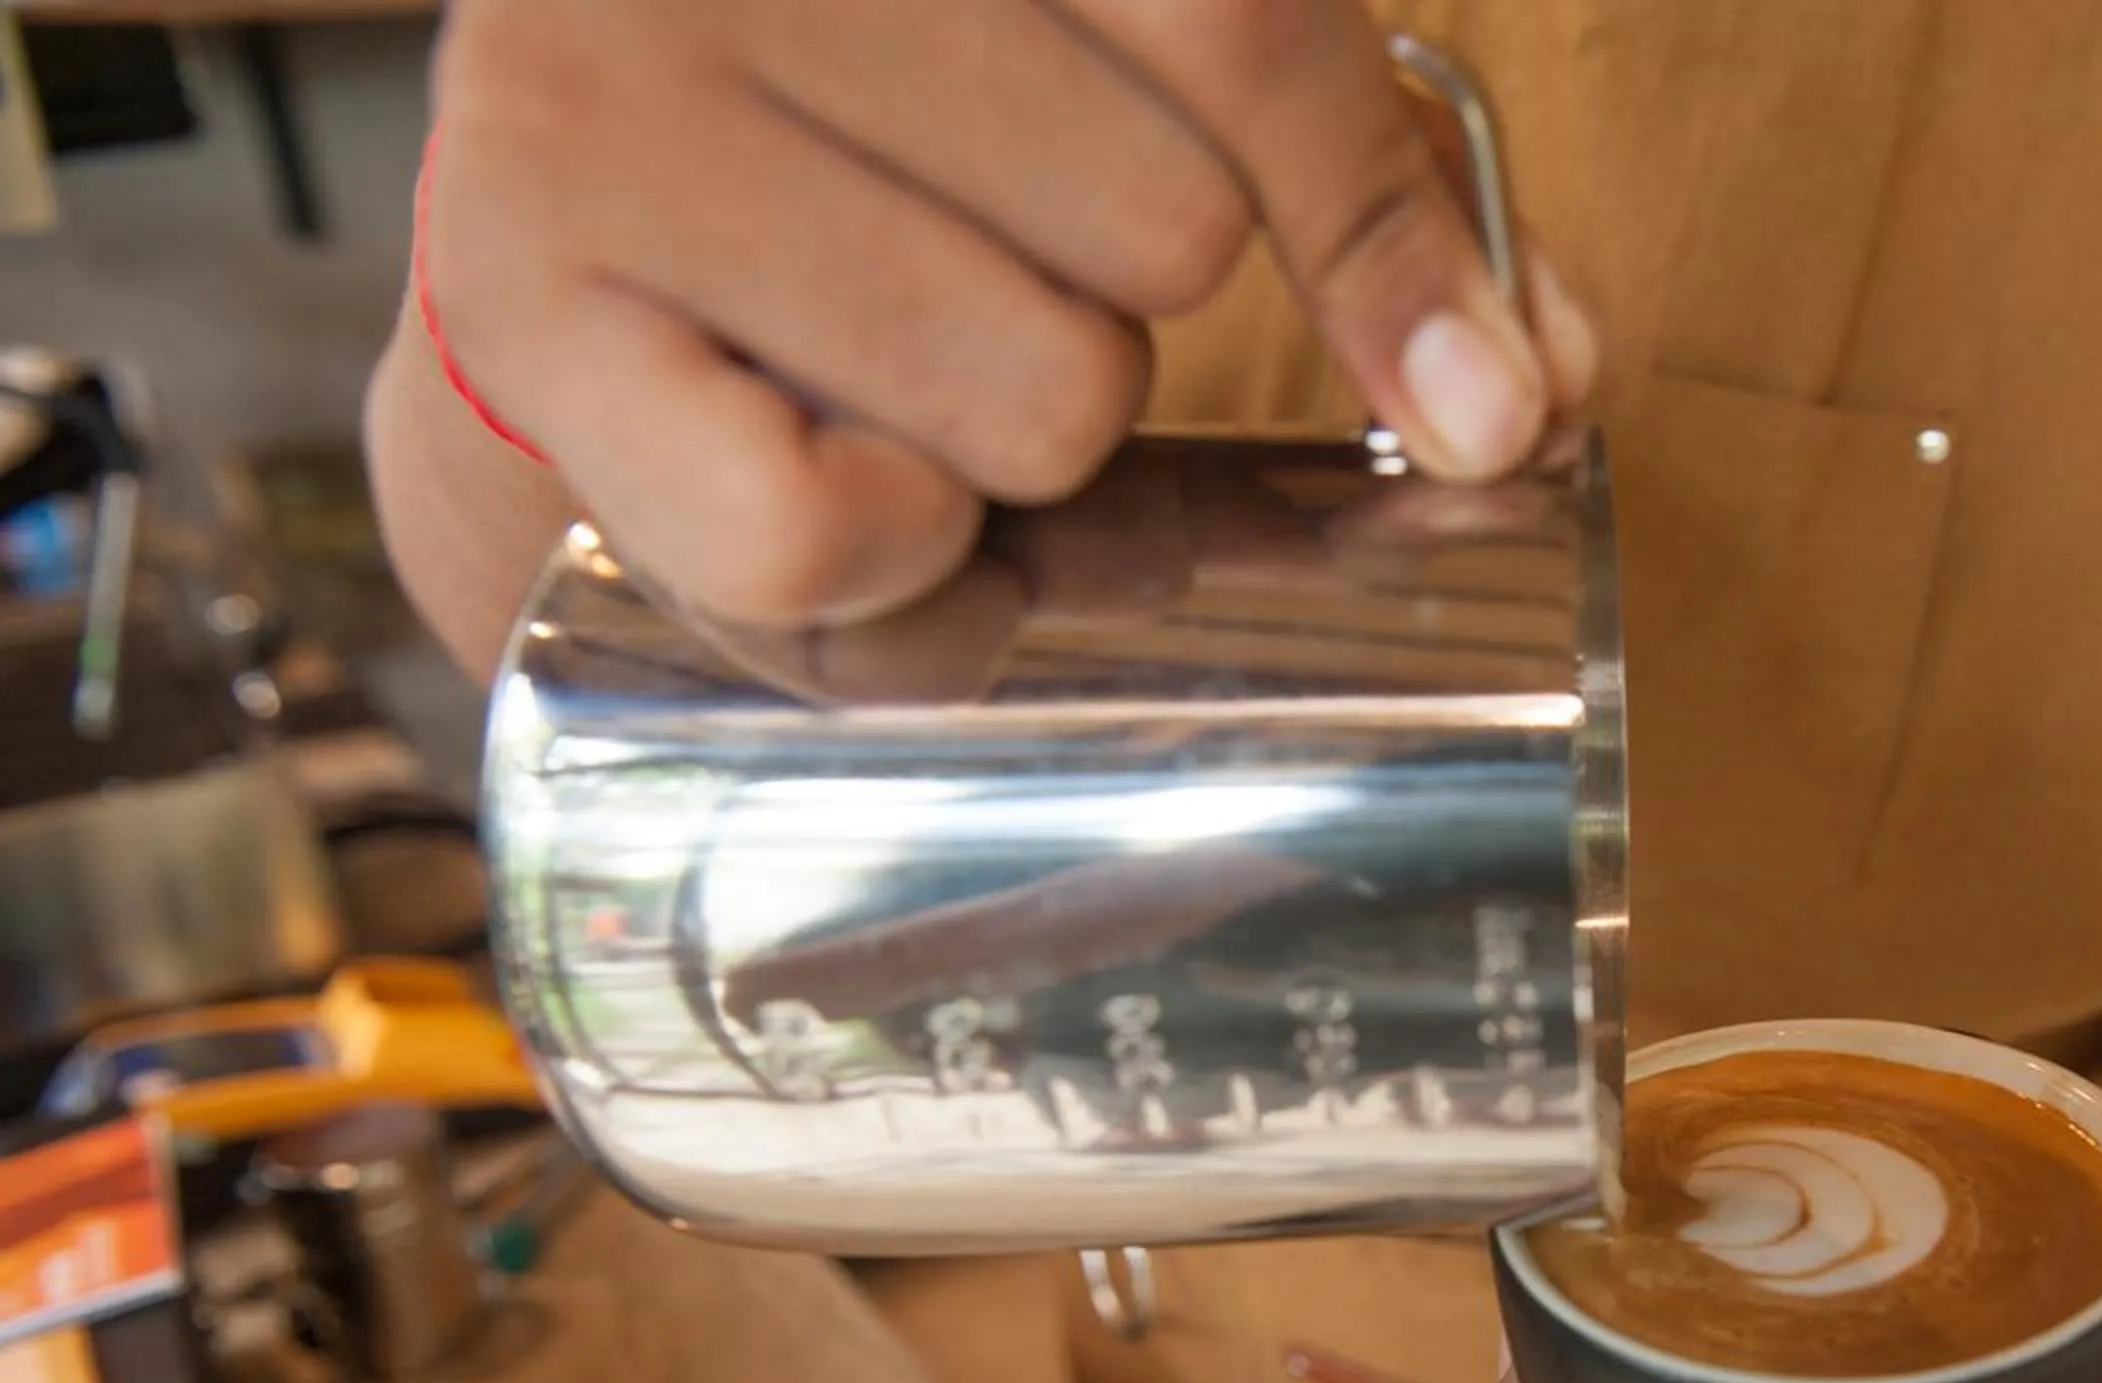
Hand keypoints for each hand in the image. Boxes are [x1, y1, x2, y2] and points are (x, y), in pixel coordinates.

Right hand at [424, 0, 1598, 625]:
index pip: (1237, 29)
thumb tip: (1528, 385)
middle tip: (972, 278)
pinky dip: (888, 558)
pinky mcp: (521, 295)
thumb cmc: (889, 164)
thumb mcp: (1120, 109)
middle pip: (1162, 234)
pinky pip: (835, 530)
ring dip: (1009, 444)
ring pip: (1035, 399)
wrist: (568, 216)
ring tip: (880, 361)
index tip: (1486, 407)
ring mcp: (606, 99)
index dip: (1390, 239)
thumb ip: (1352, 197)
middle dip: (1116, 318)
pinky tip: (825, 461)